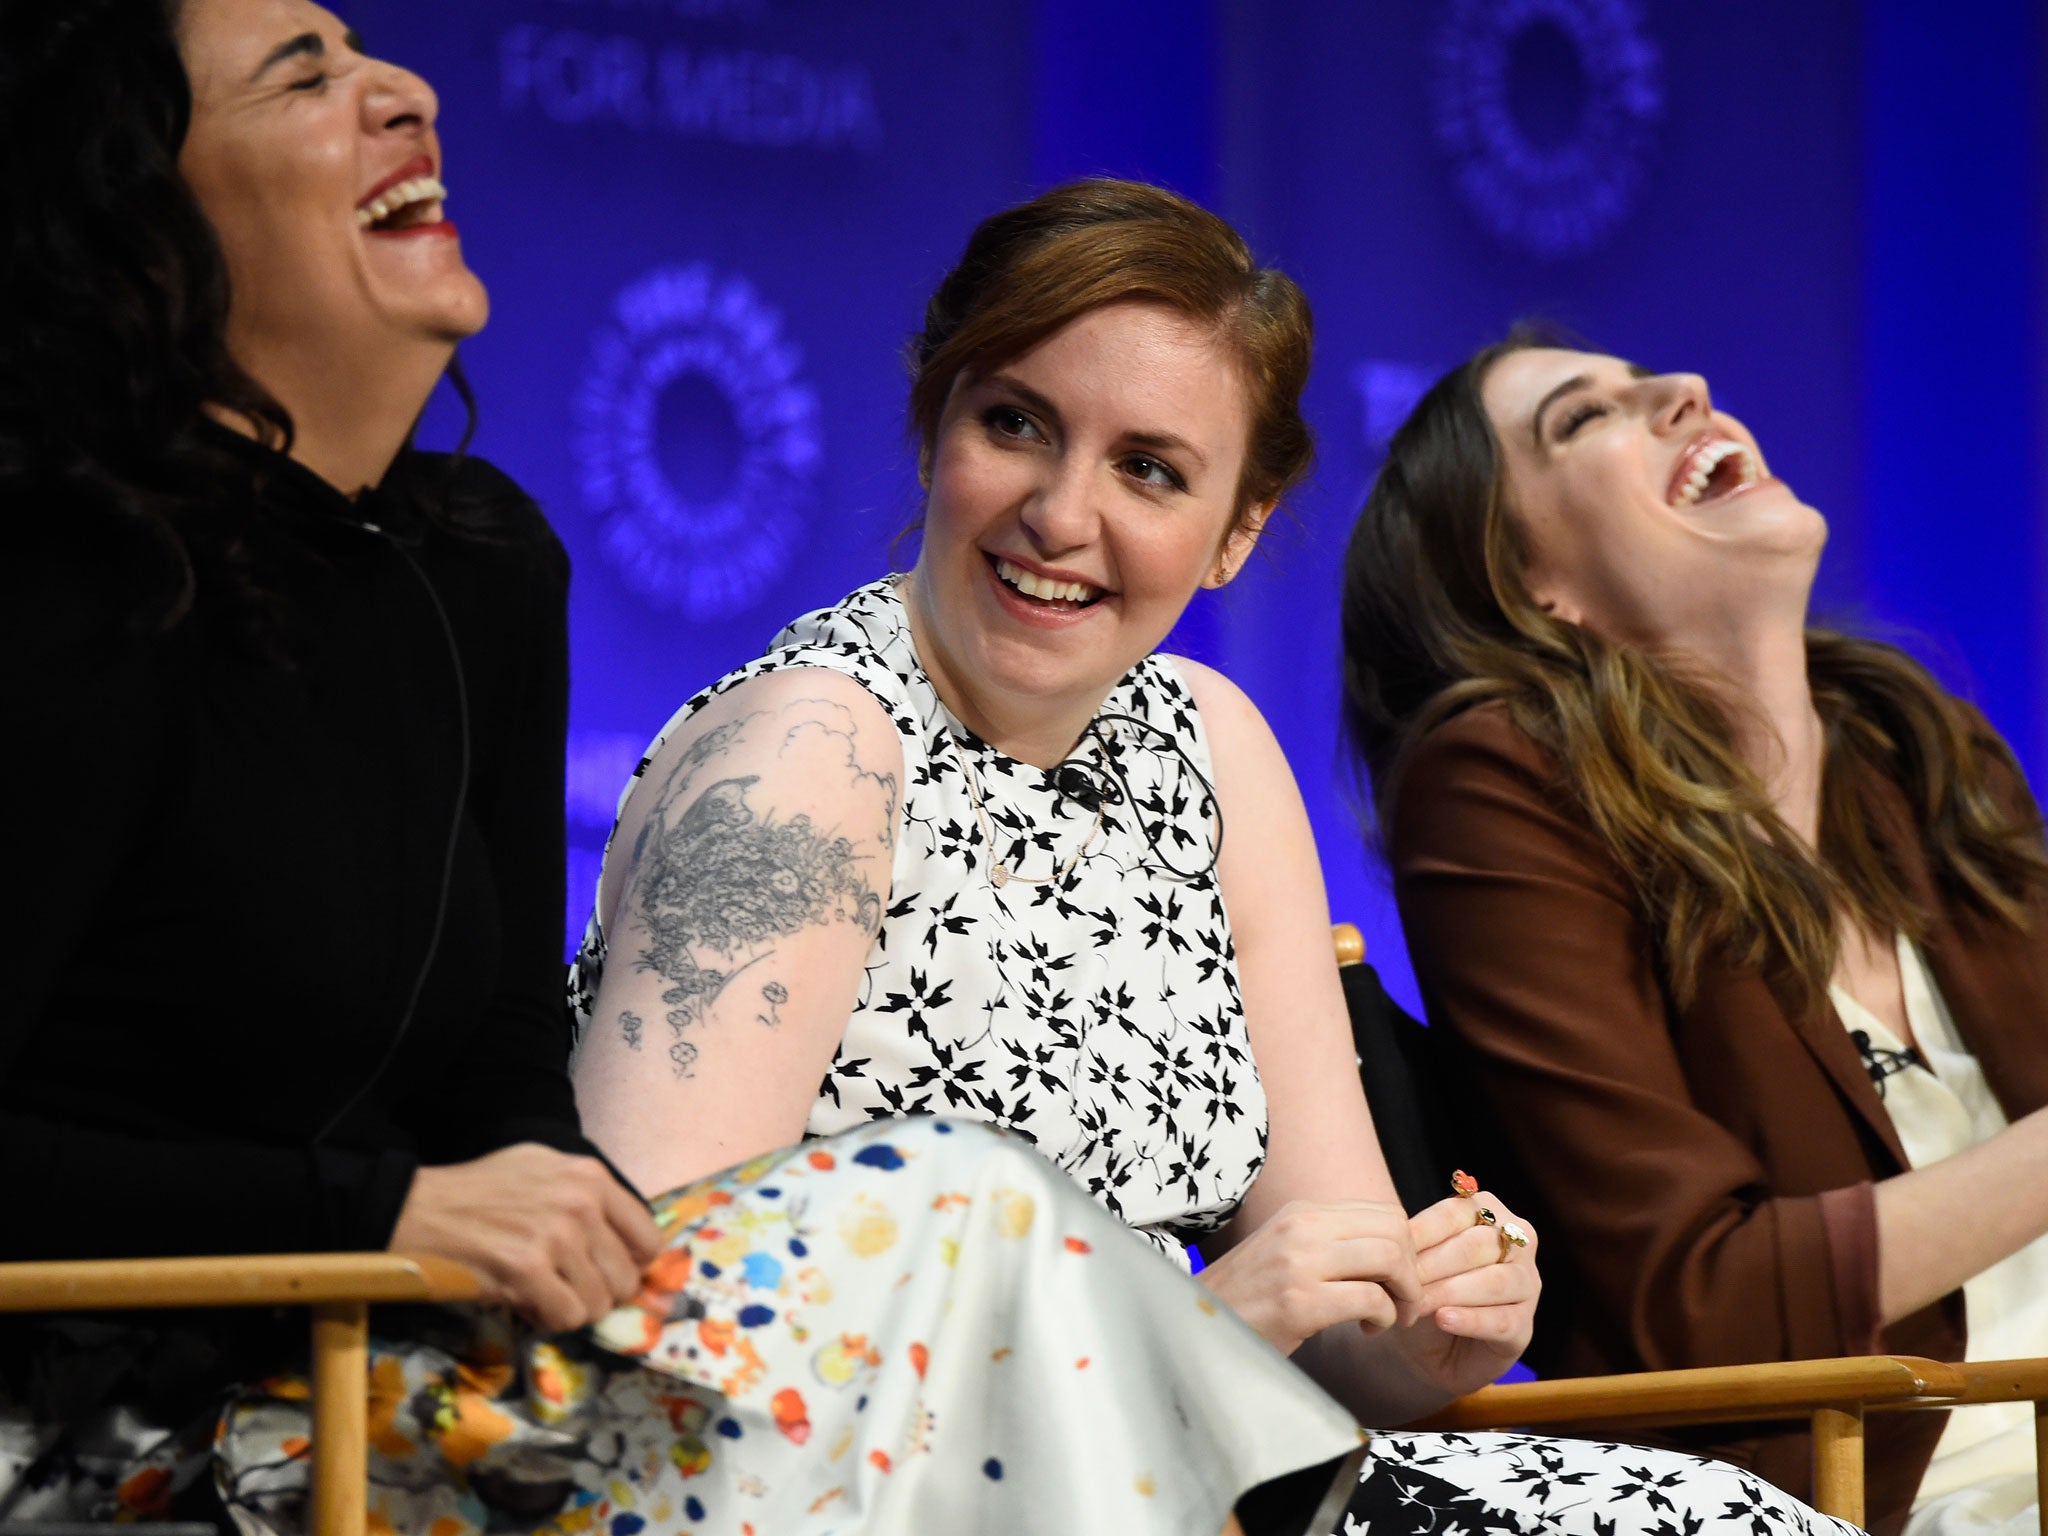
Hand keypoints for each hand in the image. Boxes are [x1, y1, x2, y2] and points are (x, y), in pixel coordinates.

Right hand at [389, 1143, 664, 1332]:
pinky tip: (527, 1304)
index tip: (606, 1273)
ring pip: (599, 1303)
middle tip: (566, 1288)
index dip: (630, 1265)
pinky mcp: (528, 1271)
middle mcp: (581, 1203)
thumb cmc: (482, 1190)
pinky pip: (567, 1317)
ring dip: (572, 1309)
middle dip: (598, 1293)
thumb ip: (589, 1196)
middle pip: (625, 1279)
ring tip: (544, 1294)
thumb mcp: (545, 1169)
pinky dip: (549, 1320)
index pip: (648, 1239)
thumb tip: (630, 1242)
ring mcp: (556, 1237)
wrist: (420, 1207)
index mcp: (591, 1176)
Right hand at [1197, 1199, 1423, 1354]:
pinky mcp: (1299, 1303)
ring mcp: (1299, 1262)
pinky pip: (1372, 1300)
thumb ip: (1331, 1241)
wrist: (1199, 1325)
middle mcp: (1301, 1226)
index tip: (1397, 1279)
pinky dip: (1384, 1319)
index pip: (1384, 1212)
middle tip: (1403, 1302)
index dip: (1406, 1248)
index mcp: (1302, 1211)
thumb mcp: (1288, 1250)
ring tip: (1390, 1317)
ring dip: (1405, 1296)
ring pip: (1390, 1259)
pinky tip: (1367, 1330)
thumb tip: (1393, 1245)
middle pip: (1395, 1230)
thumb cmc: (1252, 1298)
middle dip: (1412, 1271)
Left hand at [1390, 1190, 1540, 1397]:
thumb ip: (1412, 1244)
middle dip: (1434, 1264)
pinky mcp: (1525, 1327)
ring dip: (1450, 1292)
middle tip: (1401, 1283)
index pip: (1455, 1213)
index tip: (1390, 1250)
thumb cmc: (1421, 1288)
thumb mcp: (1412, 1261)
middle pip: (1477, 1246)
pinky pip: (1502, 1320)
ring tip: (1417, 1305)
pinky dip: (1470, 1320)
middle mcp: (1518, 1243)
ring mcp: (1527, 1285)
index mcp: (1489, 1212)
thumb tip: (1397, 1238)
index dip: (1422, 1231)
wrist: (1427, 1345)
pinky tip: (1443, 1320)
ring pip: (1494, 1282)